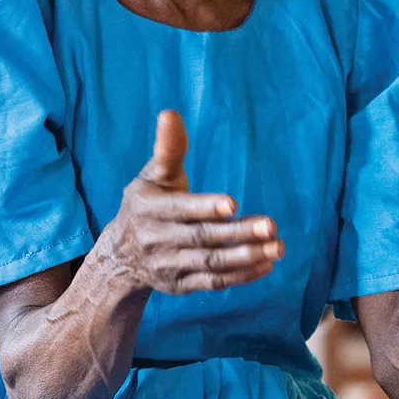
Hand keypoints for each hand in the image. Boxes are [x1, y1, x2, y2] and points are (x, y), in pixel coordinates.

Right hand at [106, 110, 283, 294]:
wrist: (120, 255)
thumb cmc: (147, 204)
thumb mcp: (153, 175)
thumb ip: (168, 149)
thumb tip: (170, 113)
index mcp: (149, 209)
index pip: (181, 210)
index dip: (206, 207)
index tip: (233, 204)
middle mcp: (157, 240)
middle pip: (202, 238)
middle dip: (238, 234)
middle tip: (271, 226)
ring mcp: (170, 266)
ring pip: (211, 263)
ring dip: (246, 257)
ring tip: (278, 247)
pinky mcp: (181, 285)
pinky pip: (214, 283)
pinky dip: (241, 276)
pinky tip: (267, 264)